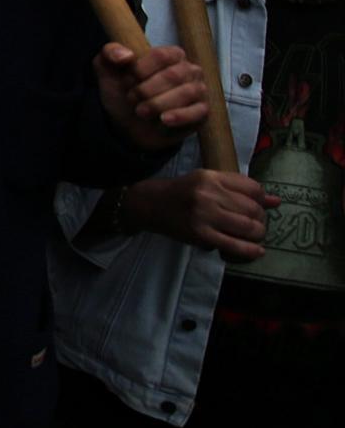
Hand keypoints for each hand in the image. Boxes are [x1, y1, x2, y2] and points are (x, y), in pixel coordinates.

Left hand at [95, 44, 208, 149]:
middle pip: (173, 75)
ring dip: (157, 104)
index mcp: (170, 54)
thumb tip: (126, 55)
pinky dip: (179, 116)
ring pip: (185, 93)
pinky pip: (197, 112)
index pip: (161, 55)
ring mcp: (198, 90)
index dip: (140, 70)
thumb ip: (109, 53)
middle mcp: (189, 70)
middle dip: (146, 90)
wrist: (127, 124)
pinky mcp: (201, 112)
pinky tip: (163, 120)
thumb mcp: (107, 70)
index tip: (126, 82)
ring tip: (141, 112)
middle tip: (131, 99)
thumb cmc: (123, 92)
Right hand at [122, 171, 275, 261]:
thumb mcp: (208, 182)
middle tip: (255, 225)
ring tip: (253, 236)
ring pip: (248, 227)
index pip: (253, 188)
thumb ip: (240, 189)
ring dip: (257, 235)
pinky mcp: (199, 234)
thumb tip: (276, 201)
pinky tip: (257, 251)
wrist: (150, 204)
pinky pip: (234, 245)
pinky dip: (250, 250)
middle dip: (260, 220)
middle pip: (253, 209)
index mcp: (211, 177)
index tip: (258, 207)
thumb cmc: (182, 192)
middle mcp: (208, 194)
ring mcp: (203, 215)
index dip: (262, 200)